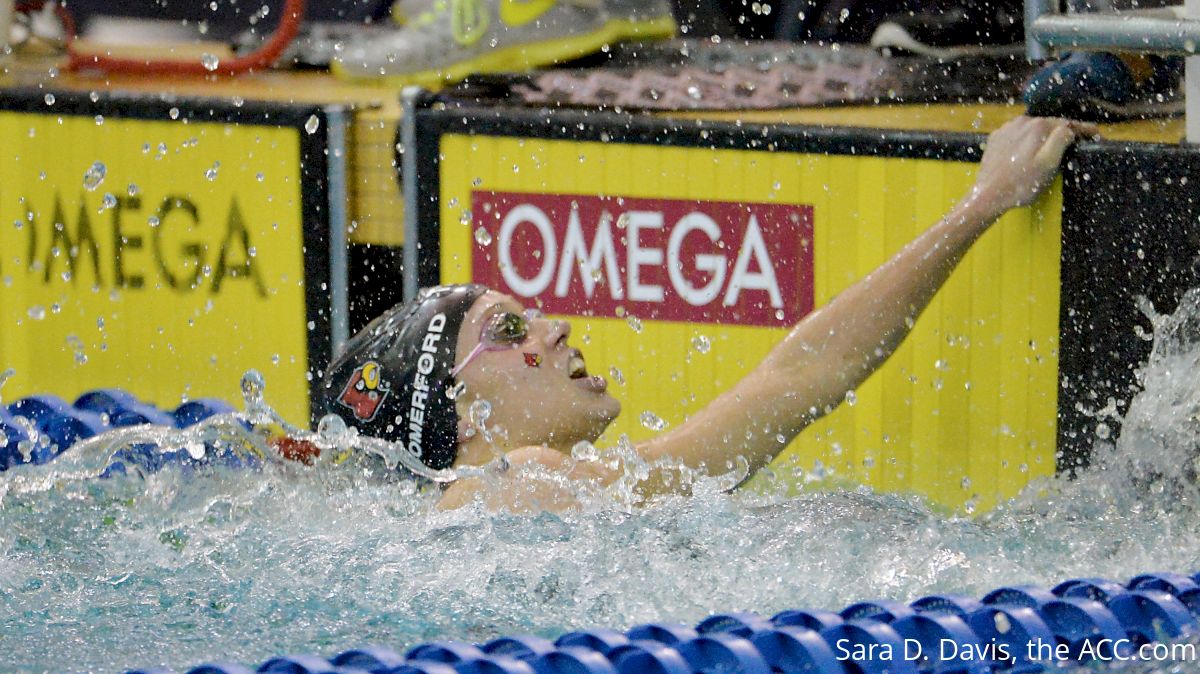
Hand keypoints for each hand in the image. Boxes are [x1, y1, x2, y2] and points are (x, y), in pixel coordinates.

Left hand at [969, 116, 1097, 217]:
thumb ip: (1062, 140)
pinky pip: (1017, 136)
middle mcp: (1022, 122)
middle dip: (1062, 134)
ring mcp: (1007, 129)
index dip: (1084, 129)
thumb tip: (1069, 128)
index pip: (1068, 124)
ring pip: (1033, 130)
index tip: (1096, 134)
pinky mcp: (996, 138)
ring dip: (1043, 137)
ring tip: (1050, 150)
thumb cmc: (1021, 184)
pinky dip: (1026, 141)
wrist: (988, 195)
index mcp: (1039, 126)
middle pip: (1050, 126)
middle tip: (1076, 144)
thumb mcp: (1049, 163)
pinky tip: (1028, 153)